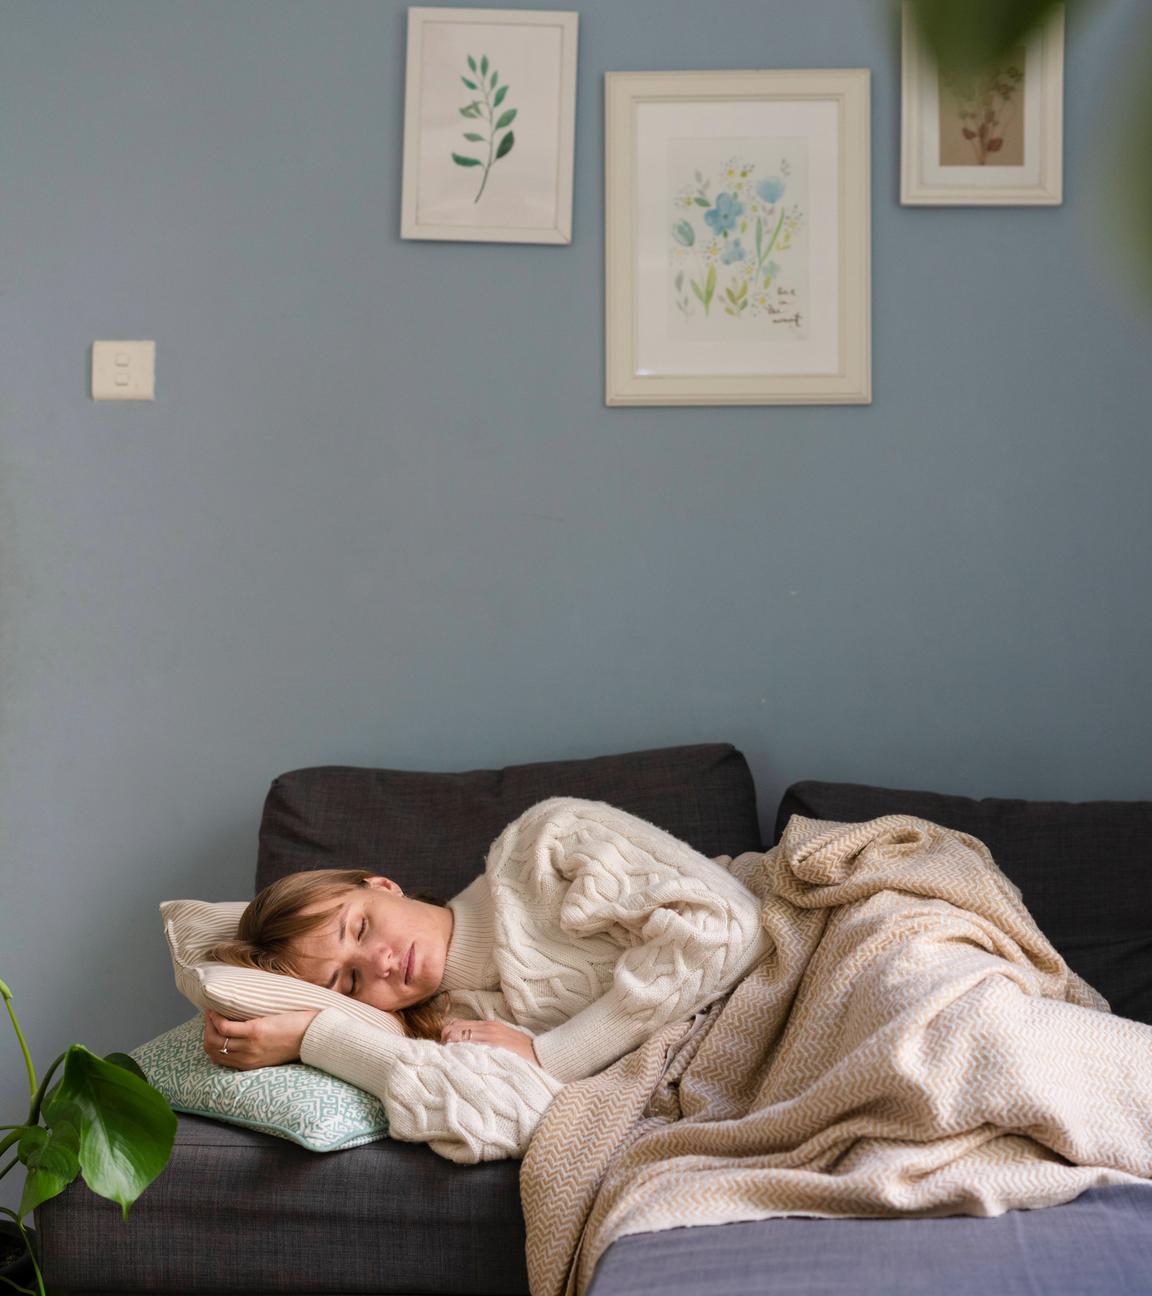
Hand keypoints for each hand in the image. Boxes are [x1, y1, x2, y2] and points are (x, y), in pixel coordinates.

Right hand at [203, 1007, 320, 1070]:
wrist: (314, 1036)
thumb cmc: (297, 1038)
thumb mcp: (273, 1051)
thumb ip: (257, 1047)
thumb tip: (244, 1033)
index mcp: (249, 1065)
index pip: (218, 1058)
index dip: (211, 1043)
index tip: (211, 1028)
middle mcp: (246, 1059)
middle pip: (212, 1050)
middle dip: (206, 1033)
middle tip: (209, 1018)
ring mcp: (249, 1046)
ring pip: (214, 1039)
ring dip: (208, 1024)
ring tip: (211, 1012)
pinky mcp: (255, 1032)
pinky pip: (225, 1027)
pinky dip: (216, 1018)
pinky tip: (217, 1010)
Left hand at [440, 1018, 540, 1066]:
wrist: (542, 1055)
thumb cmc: (520, 1053)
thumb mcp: (500, 1042)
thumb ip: (484, 1041)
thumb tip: (462, 1048)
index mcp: (488, 1025)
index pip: (457, 1024)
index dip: (446, 1036)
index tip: (444, 1051)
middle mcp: (488, 1028)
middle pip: (454, 1029)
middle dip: (444, 1043)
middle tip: (443, 1058)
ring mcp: (491, 1037)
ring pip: (460, 1037)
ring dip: (450, 1049)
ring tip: (449, 1063)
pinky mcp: (496, 1047)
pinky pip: (471, 1047)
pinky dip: (462, 1053)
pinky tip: (460, 1064)